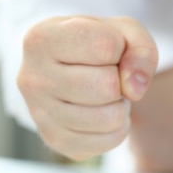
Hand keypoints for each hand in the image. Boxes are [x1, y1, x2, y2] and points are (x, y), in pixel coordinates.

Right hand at [18, 16, 158, 160]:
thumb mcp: (123, 31)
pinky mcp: (54, 140)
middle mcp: (31, 77)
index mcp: (41, 39)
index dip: (118, 47)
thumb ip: (140, 50)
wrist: (69, 68)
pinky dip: (117, 127)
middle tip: (108, 74)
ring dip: (120, 105)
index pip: (104, 46)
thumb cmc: (97, 43)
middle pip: (107, 86)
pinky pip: (107, 141)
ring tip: (105, 92)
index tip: (105, 47)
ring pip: (108, 118)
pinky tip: (102, 111)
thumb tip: (134, 90)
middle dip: (120, 80)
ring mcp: (39, 113)